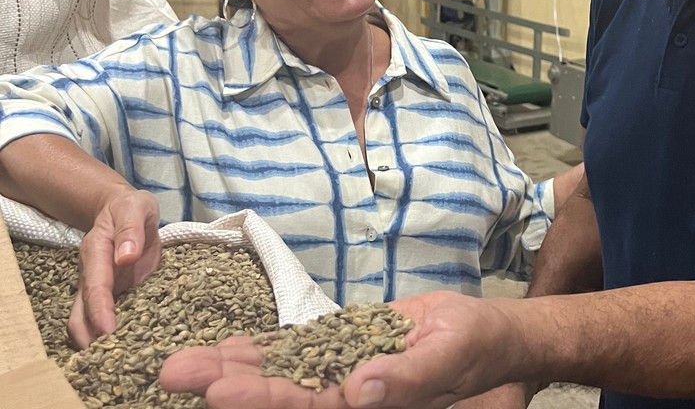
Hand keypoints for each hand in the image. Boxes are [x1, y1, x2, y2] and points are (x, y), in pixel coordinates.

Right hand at [68, 187, 160, 346]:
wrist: (124, 210)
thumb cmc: (130, 208)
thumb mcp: (135, 208)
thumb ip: (131, 230)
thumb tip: (127, 257)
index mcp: (96, 253)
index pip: (95, 287)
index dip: (100, 310)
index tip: (108, 331)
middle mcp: (92, 276)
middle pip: (81, 314)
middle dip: (91, 337)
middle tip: (112, 357)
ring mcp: (101, 288)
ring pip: (88, 322)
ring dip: (99, 342)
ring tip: (120, 359)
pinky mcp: (114, 295)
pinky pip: (110, 317)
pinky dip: (116, 333)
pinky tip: (131, 346)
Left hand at [160, 292, 520, 408]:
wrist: (481, 332)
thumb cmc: (473, 344)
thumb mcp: (448, 355)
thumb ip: (407, 378)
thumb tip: (361, 391)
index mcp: (368, 406)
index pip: (306, 407)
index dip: (263, 401)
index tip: (218, 391)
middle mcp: (344, 397)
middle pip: (276, 395)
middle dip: (225, 384)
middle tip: (172, 372)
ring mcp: (339, 374)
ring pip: (277, 374)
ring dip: (230, 366)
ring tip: (179, 361)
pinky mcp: (342, 350)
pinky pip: (296, 352)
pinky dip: (261, 349)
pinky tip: (227, 346)